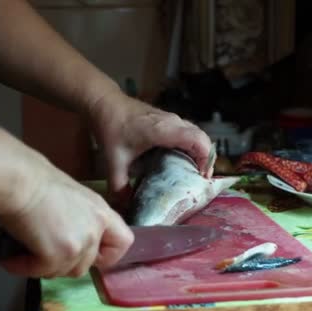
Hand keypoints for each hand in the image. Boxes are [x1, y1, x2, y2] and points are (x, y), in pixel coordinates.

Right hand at [0, 150, 133, 277]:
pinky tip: (10, 256)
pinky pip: (39, 272)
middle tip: (41, 251)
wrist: (17, 180)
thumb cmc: (34, 180)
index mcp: (100, 211)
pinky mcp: (57, 255)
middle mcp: (95, 229)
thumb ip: (77, 217)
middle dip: (62, 263)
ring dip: (42, 266)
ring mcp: (79, 244)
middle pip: (86, 265)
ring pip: (63, 272)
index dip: (106, 254)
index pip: (123, 242)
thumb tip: (63, 233)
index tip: (89, 255)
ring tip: (22, 251)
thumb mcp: (69, 197)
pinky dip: (22, 266)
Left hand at [89, 90, 212, 197]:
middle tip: (199, 180)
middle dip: (206, 160)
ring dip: (200, 153)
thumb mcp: (113, 160)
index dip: (206, 159)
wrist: (105, 102)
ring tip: (193, 173)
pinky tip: (181, 161)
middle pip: (203, 139)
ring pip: (197, 135)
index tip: (202, 177)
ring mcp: (172, 119)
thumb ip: (119, 186)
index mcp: (163, 130)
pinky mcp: (169, 119)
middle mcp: (173, 122)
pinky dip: (191, 146)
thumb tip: (125, 206)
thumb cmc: (111, 127)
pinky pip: (188, 132)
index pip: (197, 140)